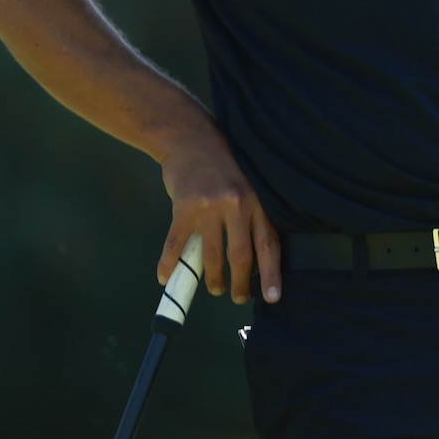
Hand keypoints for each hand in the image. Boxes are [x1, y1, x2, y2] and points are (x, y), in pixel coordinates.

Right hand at [158, 124, 281, 304]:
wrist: (191, 141)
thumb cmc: (220, 169)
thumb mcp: (243, 190)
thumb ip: (247, 219)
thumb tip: (250, 260)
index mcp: (254, 203)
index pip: (268, 244)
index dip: (271, 273)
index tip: (273, 297)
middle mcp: (235, 206)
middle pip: (240, 256)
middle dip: (240, 283)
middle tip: (238, 297)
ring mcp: (208, 208)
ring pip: (211, 256)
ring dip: (212, 279)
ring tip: (214, 288)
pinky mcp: (183, 208)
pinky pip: (176, 245)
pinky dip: (169, 264)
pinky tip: (165, 277)